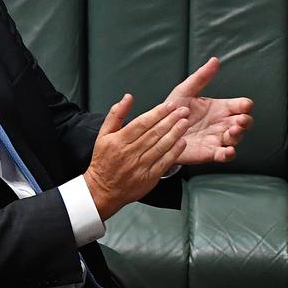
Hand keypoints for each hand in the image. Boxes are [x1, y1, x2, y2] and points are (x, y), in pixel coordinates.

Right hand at [84, 94, 189, 220]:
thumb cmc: (103, 161)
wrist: (102, 189)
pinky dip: (174, 151)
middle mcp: (130, 152)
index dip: (157, 112)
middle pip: (154, 133)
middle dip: (171, 119)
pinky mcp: (149, 177)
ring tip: (185, 122)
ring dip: (175, 133)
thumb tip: (127, 98)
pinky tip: (182, 142)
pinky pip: (164, 162)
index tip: (169, 105)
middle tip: (183, 110)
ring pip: (161, 146)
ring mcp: (140, 165)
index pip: (142, 123)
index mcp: (119, 140)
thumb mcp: (103, 134)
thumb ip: (116, 114)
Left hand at [165, 57, 253, 164]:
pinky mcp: (208, 153)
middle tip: (240, 120)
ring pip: (235, 139)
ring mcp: (216, 139)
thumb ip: (200, 77)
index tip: (244, 105)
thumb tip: (214, 60)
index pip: (239, 106)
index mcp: (220, 108)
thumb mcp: (185, 90)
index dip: (244, 105)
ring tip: (233, 131)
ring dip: (237, 136)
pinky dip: (228, 154)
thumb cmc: (174, 109)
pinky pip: (223, 155)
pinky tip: (228, 151)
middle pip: (242, 123)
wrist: (158, 129)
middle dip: (245, 121)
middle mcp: (221, 124)